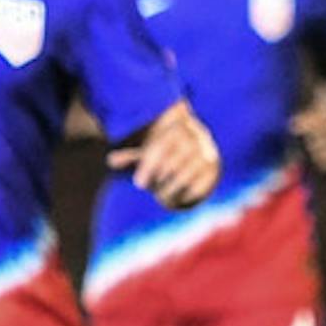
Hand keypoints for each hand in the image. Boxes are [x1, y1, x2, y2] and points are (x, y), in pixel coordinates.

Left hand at [107, 102, 221, 209]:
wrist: (199, 156)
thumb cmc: (165, 154)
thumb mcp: (148, 153)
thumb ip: (132, 156)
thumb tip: (111, 160)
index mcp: (178, 128)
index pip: (162, 147)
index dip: (149, 167)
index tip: (138, 184)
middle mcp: (196, 139)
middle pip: (173, 164)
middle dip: (157, 180)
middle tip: (149, 188)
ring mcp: (208, 156)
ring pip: (184, 178)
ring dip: (168, 191)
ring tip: (160, 195)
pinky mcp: (214, 173)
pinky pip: (195, 189)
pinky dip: (181, 197)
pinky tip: (173, 198)